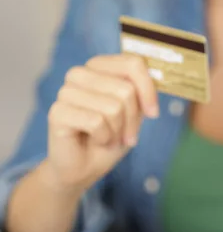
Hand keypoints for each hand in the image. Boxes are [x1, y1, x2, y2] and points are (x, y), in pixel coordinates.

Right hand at [46, 55, 157, 191]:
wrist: (84, 168)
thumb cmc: (110, 138)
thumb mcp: (133, 112)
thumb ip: (141, 92)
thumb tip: (155, 78)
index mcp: (99, 67)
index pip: (132, 63)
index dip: (148, 90)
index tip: (153, 113)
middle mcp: (80, 74)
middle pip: (126, 90)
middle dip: (132, 120)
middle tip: (124, 135)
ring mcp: (66, 91)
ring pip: (113, 107)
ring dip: (117, 131)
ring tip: (107, 138)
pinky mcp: (57, 112)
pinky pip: (97, 122)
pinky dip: (104, 138)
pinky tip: (95, 141)